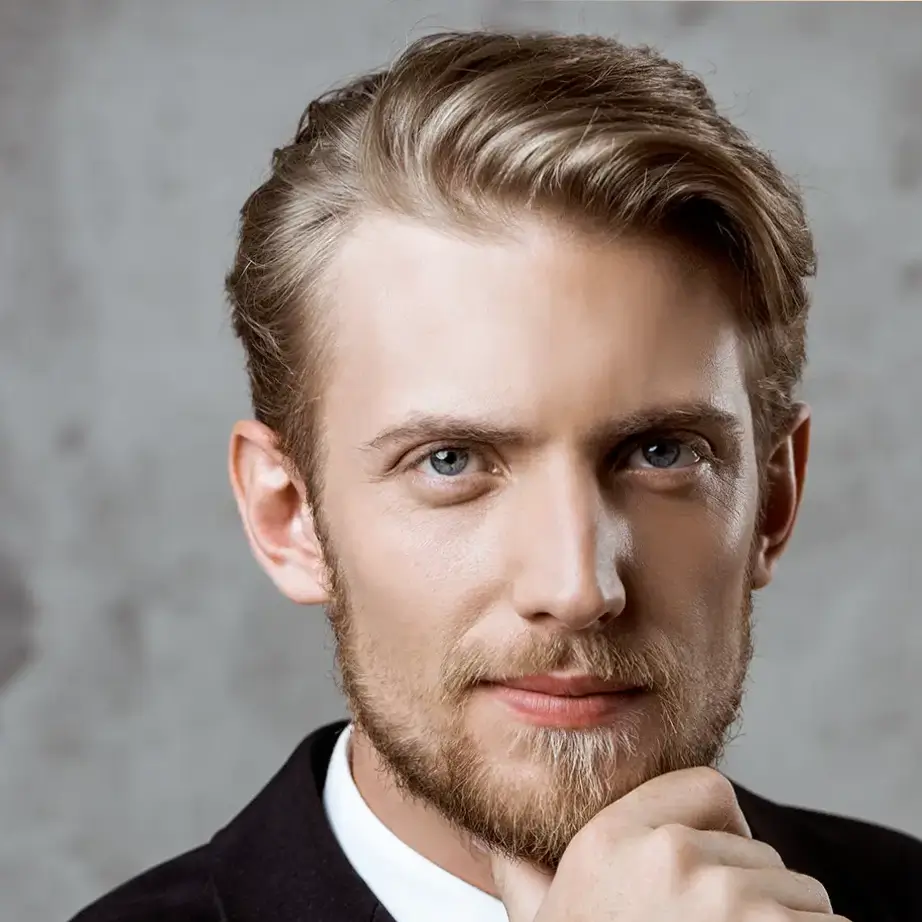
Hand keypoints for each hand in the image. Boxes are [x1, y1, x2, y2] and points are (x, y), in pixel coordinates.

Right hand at [490, 766, 849, 920]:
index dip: (718, 829)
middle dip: (752, 895)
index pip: (708, 786)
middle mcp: (671, 857)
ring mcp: (730, 899)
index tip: (703, 880)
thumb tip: (488, 836)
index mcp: (612, 840)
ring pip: (799, 893)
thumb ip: (520, 874)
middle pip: (758, 849)